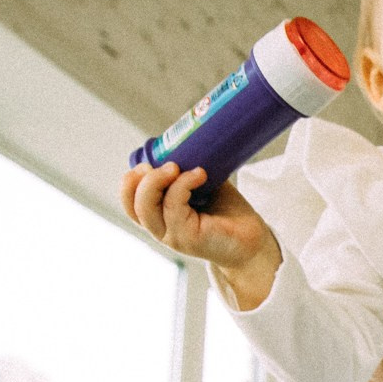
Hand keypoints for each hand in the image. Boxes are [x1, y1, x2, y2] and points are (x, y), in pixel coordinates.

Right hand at [119, 161, 280, 307]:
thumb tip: (186, 141)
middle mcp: (161, 229)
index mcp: (159, 217)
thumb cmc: (227, 213)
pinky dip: (183, 185)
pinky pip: (174, 207)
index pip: (129, 202)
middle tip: (166, 164)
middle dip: (142, 179)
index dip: (130, 182)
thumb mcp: (203, 185)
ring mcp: (172, 236)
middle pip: (133, 205)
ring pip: (146, 208)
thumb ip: (188, 170)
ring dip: (157, 181)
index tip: (147, 163)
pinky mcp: (188, 239)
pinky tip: (200, 174)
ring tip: (176, 166)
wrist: (253, 240)